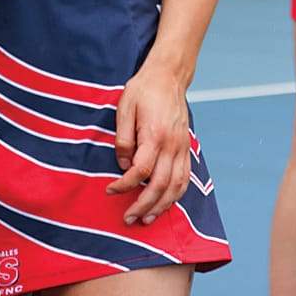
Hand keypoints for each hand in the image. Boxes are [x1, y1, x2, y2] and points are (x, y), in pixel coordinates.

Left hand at [107, 59, 191, 225]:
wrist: (169, 75)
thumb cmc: (144, 90)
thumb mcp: (125, 108)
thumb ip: (123, 139)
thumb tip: (123, 165)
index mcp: (155, 134)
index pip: (140, 171)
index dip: (124, 185)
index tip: (110, 190)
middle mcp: (172, 144)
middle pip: (160, 184)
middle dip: (143, 206)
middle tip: (128, 219)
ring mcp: (181, 146)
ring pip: (176, 186)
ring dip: (162, 206)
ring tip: (147, 219)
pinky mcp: (186, 147)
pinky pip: (185, 177)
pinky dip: (176, 194)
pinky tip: (165, 203)